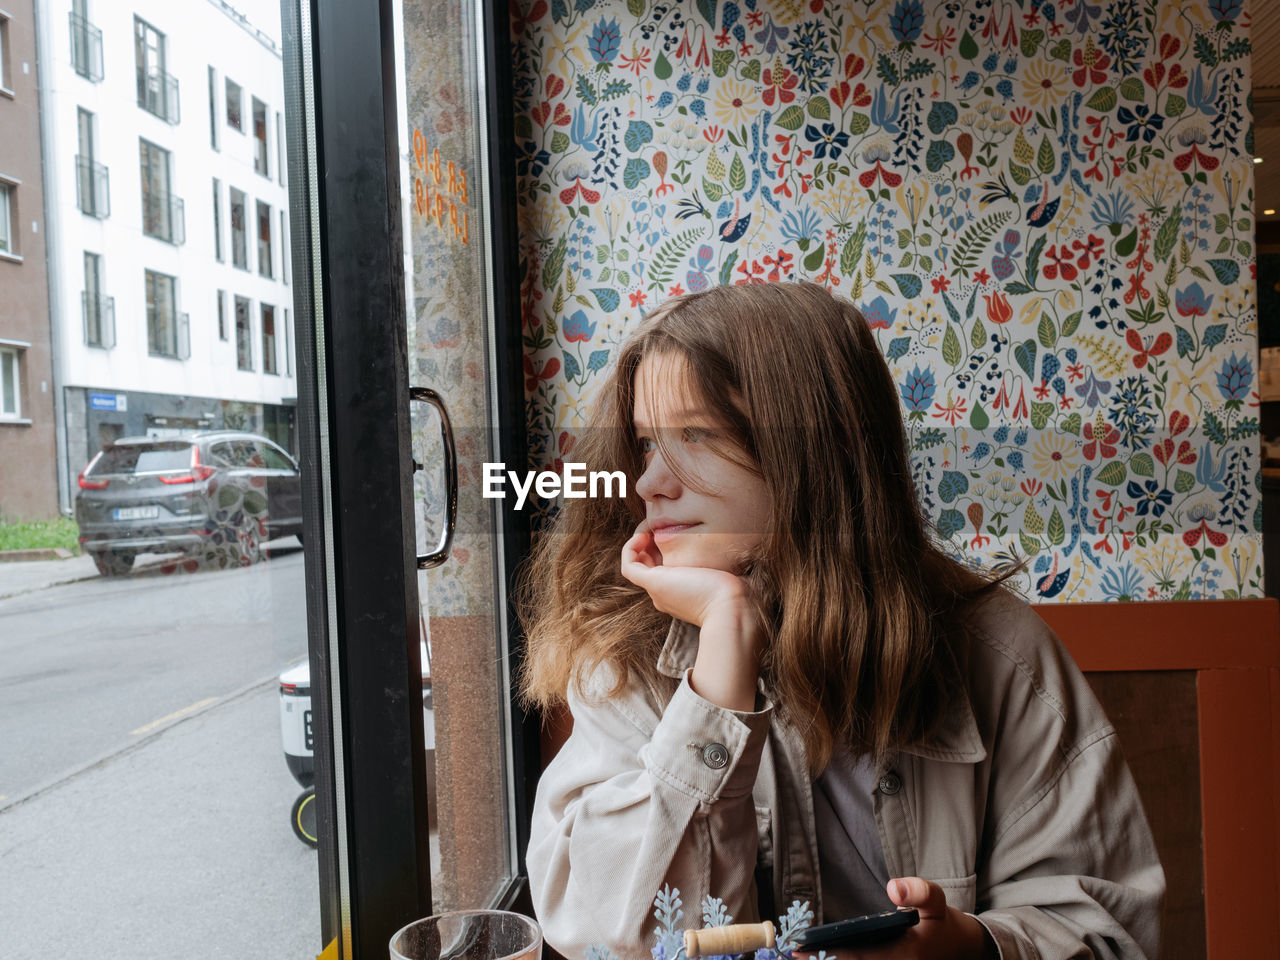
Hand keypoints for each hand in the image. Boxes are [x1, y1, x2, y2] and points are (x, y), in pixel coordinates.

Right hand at [621, 521, 763, 711]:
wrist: (735, 610)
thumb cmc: (741, 596)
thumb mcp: (732, 574)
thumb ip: (727, 564)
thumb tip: (743, 550)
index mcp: (684, 593)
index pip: (667, 568)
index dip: (666, 547)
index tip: (676, 529)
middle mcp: (667, 594)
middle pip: (650, 565)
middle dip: (652, 541)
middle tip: (659, 523)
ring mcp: (659, 590)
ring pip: (638, 564)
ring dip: (639, 541)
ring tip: (650, 526)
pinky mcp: (655, 583)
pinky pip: (630, 565)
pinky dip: (630, 548)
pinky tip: (643, 534)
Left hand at [796, 879, 995, 959]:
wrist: (962, 950)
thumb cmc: (942, 924)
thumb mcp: (937, 902)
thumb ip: (920, 891)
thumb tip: (894, 888)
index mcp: (903, 958)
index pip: (858, 958)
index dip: (827, 955)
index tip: (798, 950)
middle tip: (790, 955)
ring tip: (799, 958)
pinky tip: (822, 959)